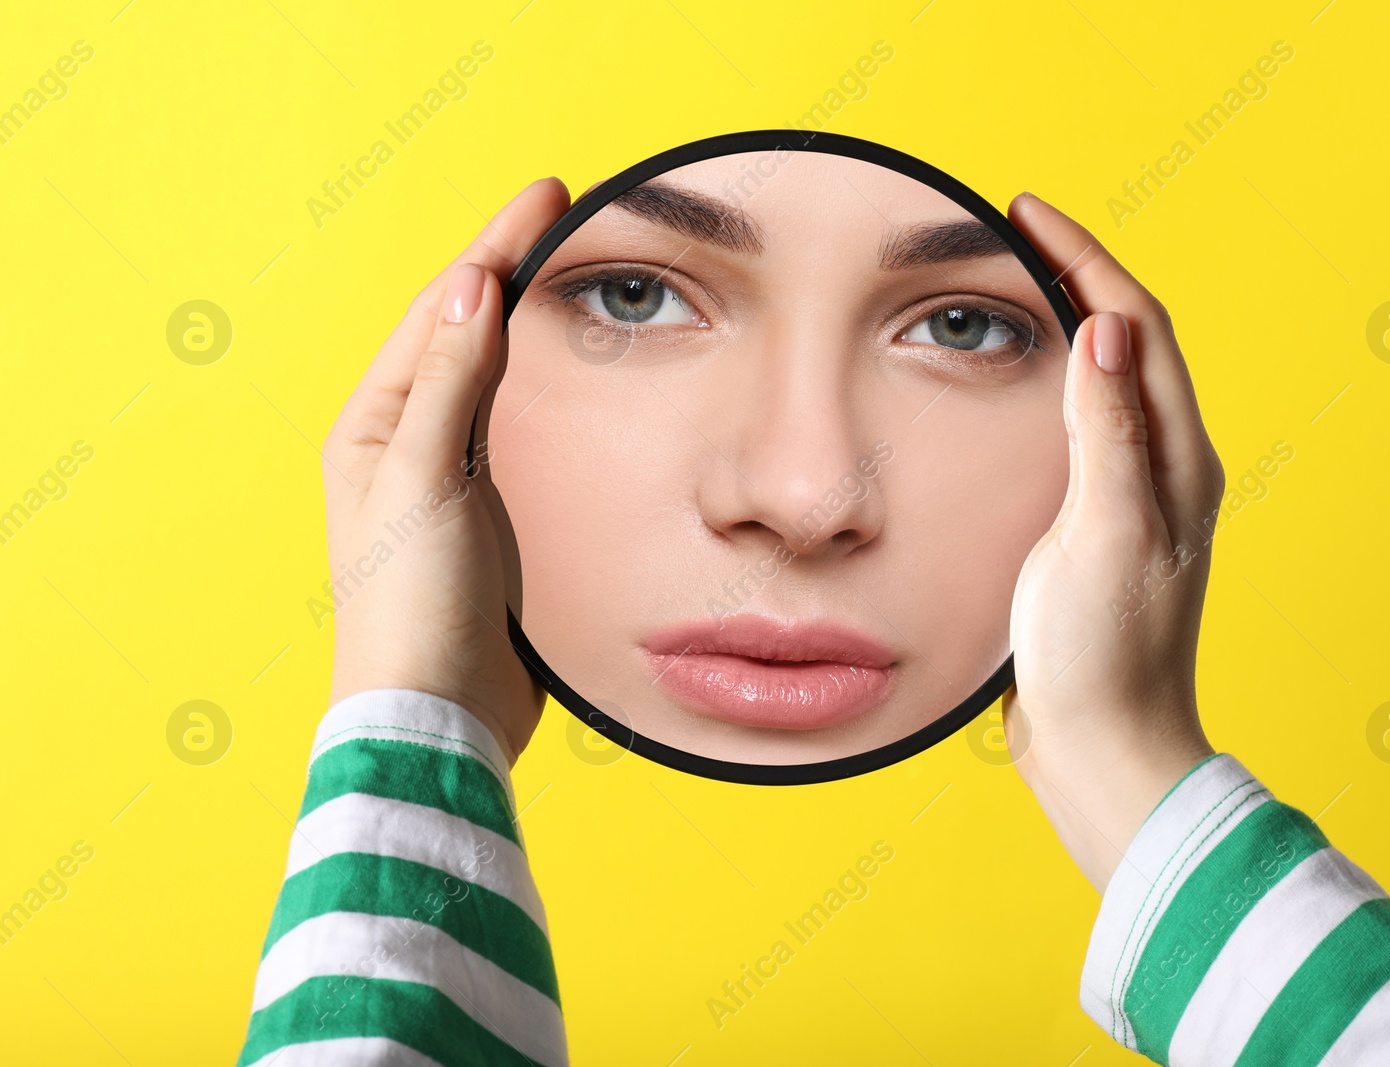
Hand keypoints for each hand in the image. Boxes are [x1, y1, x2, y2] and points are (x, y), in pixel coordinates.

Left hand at [322, 178, 570, 763]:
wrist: (437, 717)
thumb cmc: (412, 608)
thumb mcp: (423, 484)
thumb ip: (449, 387)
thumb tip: (469, 288)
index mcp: (375, 427)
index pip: (441, 313)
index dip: (493, 248)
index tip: (546, 192)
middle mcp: (407, 445)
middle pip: (466, 334)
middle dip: (511, 271)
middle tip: (563, 211)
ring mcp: (451, 482)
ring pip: (494, 380)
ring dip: (529, 324)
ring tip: (567, 272)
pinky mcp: (492, 521)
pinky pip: (519, 433)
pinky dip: (546, 390)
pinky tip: (573, 376)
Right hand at [1002, 192, 1225, 891]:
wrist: (1101, 751)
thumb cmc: (1106, 656)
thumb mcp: (1104, 537)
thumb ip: (1107, 435)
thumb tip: (1104, 331)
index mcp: (1175, 461)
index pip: (1138, 327)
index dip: (1086, 259)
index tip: (1026, 211)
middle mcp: (1161, 470)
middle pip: (1126, 342)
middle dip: (1075, 275)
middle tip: (1011, 232)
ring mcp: (1126, 500)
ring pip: (1099, 383)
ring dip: (1060, 325)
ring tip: (1005, 286)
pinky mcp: (1087, 530)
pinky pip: (1071, 429)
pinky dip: (1038, 386)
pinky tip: (998, 392)